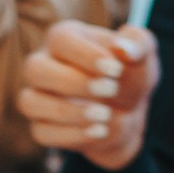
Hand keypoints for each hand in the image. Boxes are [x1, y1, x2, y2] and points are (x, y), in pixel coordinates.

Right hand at [20, 21, 156, 171]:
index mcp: (64, 38)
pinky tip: (99, 131)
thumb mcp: (142, 53)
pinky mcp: (42, 126)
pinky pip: (42, 133)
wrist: (128, 110)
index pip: (61, 40)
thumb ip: (138, 44)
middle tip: (111, 90)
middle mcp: (43, 65)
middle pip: (36, 69)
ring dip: (68, 111)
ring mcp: (38, 97)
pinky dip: (71, 134)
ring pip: (30, 102)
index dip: (86, 55)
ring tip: (105, 115)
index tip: (116, 70)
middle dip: (73, 82)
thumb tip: (123, 49)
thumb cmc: (130, 74)